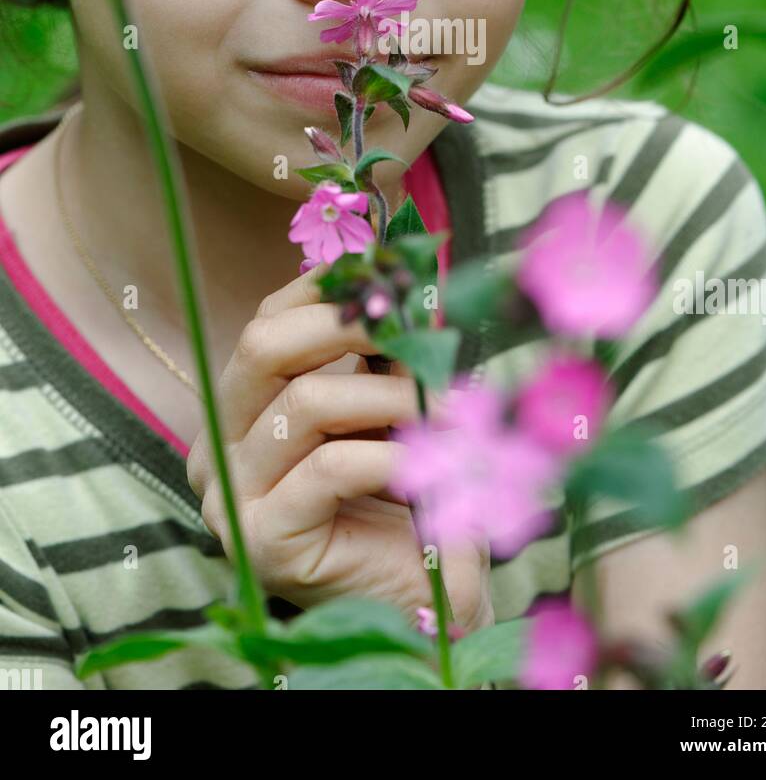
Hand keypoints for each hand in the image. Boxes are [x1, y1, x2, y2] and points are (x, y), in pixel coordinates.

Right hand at [187, 264, 492, 633]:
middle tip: (414, 326)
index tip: (388, 278)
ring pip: (305, 403)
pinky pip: (329, 467)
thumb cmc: (402, 495)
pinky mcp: (262, 540)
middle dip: (346, 325)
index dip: (325, 292)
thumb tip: (398, 275)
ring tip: (444, 409)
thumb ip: (379, 349)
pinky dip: (391, 453)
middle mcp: (215, 449)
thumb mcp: (385, 404)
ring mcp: (229, 498)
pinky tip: (426, 463)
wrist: (423, 596)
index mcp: (236, 411)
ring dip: (390, 397)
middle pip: (263, 347)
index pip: (265, 322)